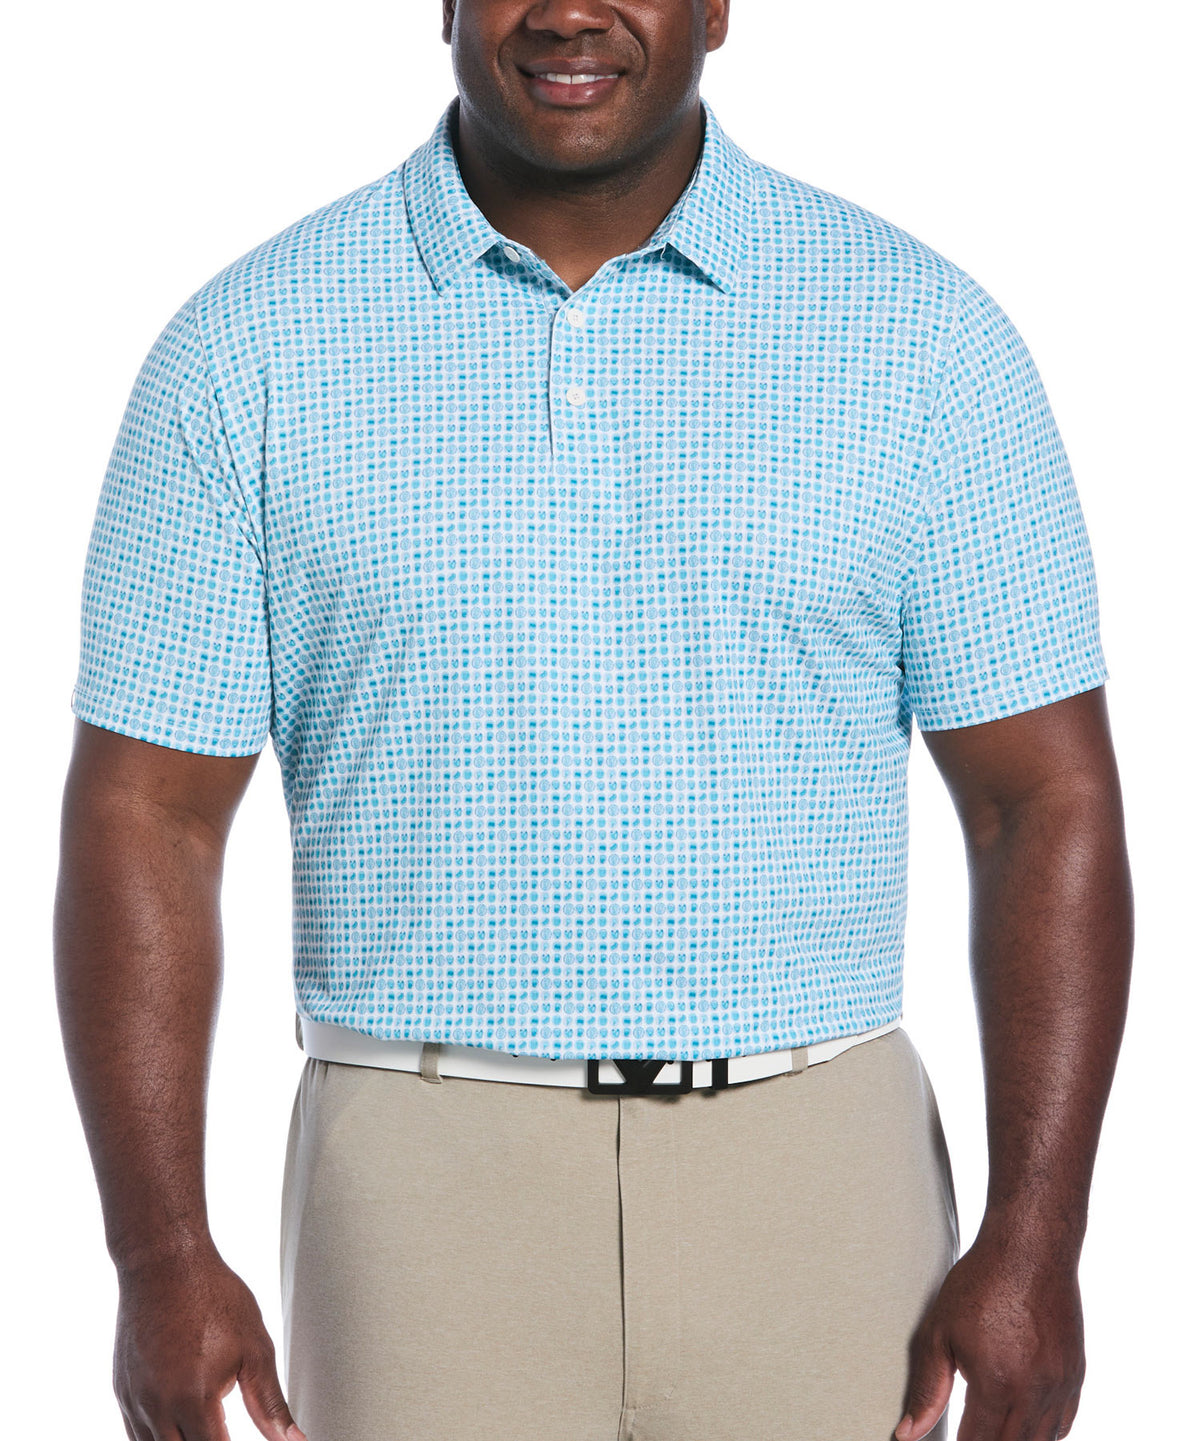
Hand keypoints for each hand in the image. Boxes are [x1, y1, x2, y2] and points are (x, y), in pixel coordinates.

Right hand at [112, 1244, 305, 1440]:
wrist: (163, 1263)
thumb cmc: (212, 1297)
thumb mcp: (254, 1347)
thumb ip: (270, 1402)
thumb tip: (295, 1440)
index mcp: (193, 1400)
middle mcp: (157, 1408)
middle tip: (224, 1429)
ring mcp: (134, 1402)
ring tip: (205, 1427)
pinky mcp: (122, 1391)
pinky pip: (134, 1434)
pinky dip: (157, 1439)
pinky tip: (179, 1430)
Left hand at [894, 1230, 1084, 1440]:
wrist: (1030, 1250)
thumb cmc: (981, 1284)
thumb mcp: (939, 1332)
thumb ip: (925, 1388)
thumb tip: (908, 1434)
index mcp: (996, 1384)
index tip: (952, 1439)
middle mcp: (1034, 1392)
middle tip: (970, 1431)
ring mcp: (1060, 1386)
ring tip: (992, 1429)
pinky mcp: (1075, 1375)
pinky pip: (1063, 1423)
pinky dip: (1043, 1432)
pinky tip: (1023, 1423)